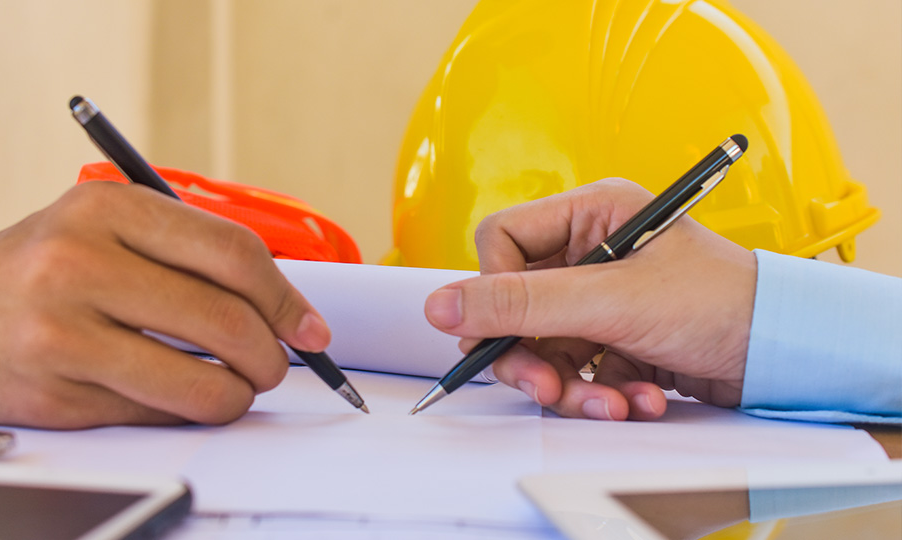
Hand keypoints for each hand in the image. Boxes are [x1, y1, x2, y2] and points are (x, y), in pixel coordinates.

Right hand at [0, 181, 330, 427]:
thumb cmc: (39, 267)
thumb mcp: (107, 225)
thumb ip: (188, 250)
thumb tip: (283, 306)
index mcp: (109, 208)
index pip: (234, 253)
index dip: (288, 298)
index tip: (311, 327)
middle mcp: (83, 264)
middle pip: (226, 320)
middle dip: (274, 355)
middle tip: (278, 365)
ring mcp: (65, 334)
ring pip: (201, 383)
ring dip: (239, 395)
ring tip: (238, 388)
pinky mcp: (56, 395)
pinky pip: (158, 415)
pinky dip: (189, 412)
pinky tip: (184, 398)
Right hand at [424, 178, 755, 419]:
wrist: (784, 354)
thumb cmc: (721, 301)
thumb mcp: (611, 301)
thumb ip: (522, 305)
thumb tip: (441, 306)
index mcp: (590, 214)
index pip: (502, 241)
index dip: (494, 289)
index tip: (503, 331)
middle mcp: (589, 253)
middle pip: (516, 304)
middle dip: (530, 355)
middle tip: (546, 387)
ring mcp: (600, 300)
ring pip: (542, 347)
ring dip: (569, 385)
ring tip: (609, 403)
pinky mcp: (614, 339)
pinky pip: (575, 370)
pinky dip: (597, 392)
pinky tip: (634, 398)